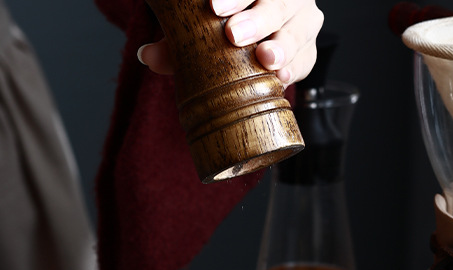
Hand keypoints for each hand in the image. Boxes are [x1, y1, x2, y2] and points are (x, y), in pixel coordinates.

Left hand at [137, 0, 323, 85]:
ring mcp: (301, 22)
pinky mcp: (306, 52)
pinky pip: (306, 59)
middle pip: (279, 3)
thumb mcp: (195, 28)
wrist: (244, 38)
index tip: (213, 7)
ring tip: (265, 60)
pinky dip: (295, 68)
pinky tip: (283, 78)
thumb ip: (173, 40)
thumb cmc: (218, 26)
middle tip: (233, 34)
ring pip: (299, 29)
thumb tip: (146, 55)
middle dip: (258, 19)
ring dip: (282, 46)